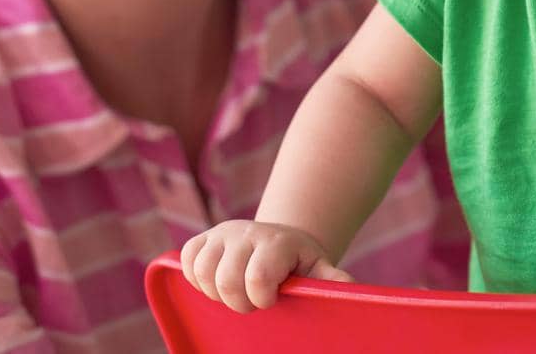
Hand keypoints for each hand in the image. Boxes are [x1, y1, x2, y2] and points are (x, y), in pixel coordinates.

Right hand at [180, 220, 353, 312]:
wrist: (280, 239)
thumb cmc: (299, 262)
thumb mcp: (318, 268)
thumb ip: (330, 278)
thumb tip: (350, 286)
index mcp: (276, 242)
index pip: (257, 276)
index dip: (260, 299)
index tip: (270, 302)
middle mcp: (246, 232)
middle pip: (226, 280)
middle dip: (237, 302)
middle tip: (251, 302)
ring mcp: (222, 233)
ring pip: (201, 270)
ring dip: (215, 292)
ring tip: (235, 292)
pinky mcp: (204, 238)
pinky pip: (186, 259)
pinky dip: (195, 277)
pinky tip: (216, 281)